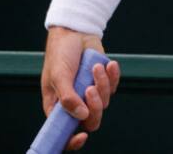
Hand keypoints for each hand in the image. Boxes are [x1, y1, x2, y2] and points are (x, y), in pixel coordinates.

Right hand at [41, 27, 121, 150]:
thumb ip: (68, 98)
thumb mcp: (59, 76)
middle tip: (90, 89)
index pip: (65, 132)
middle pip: (91, 120)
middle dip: (95, 107)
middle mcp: (75, 103)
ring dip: (102, 85)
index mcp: (58, 107)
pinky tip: (108, 64)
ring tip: (96, 67)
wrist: (75, 32)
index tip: (81, 136)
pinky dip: (113, 76)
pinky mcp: (103, 81)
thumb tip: (82, 116)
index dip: (72, 140)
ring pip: (105, 102)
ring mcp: (90, 93)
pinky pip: (114, 86)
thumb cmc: (60, 54)